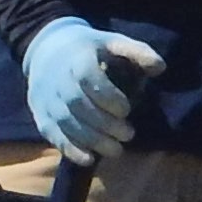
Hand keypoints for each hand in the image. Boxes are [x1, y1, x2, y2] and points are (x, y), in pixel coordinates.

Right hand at [23, 18, 164, 158]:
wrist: (46, 50)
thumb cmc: (89, 49)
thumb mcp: (113, 42)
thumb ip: (138, 52)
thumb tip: (161, 68)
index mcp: (77, 57)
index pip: (88, 78)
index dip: (108, 96)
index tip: (127, 109)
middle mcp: (57, 79)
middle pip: (77, 105)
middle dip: (104, 123)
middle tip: (129, 134)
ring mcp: (46, 99)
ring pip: (66, 123)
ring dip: (92, 140)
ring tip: (116, 150)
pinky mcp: (41, 115)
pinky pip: (53, 135)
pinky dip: (70, 149)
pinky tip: (89, 159)